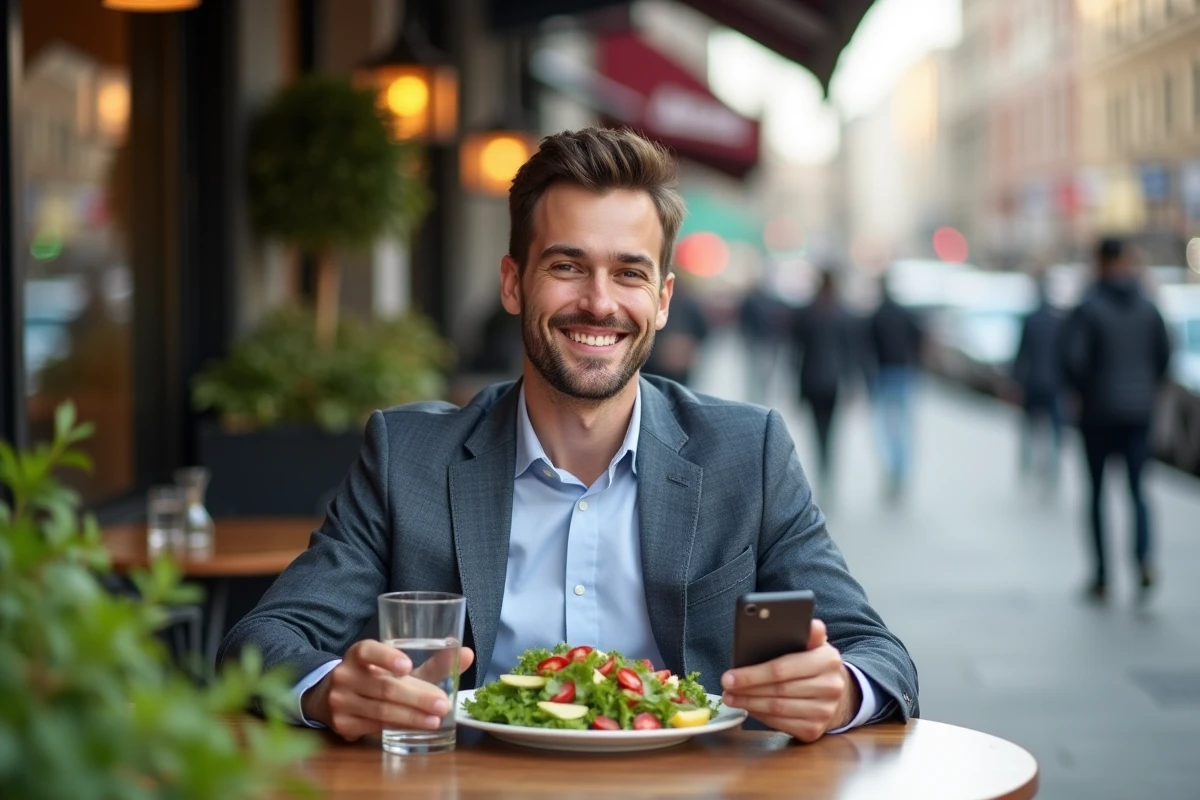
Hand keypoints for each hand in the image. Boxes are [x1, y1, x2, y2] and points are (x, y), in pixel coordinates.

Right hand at [303, 640, 474, 741]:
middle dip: (417, 697)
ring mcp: (340, 701)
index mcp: (359, 653)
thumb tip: (467, 654)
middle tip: (442, 704)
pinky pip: (374, 727)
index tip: (408, 666)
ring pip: (381, 711)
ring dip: (411, 717)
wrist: (332, 696)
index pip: (368, 651)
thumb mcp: (397, 666)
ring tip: (435, 720)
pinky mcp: (342, 724)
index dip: (387, 657)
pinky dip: (398, 727)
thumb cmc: (375, 676)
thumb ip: (432, 662)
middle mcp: (345, 675)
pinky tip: (416, 728)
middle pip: (384, 687)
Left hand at [720, 619, 860, 742]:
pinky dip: (761, 716)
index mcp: (828, 660)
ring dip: (749, 704)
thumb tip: (808, 624)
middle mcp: (830, 687)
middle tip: (726, 687)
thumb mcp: (813, 644)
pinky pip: (781, 724)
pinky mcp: (815, 730)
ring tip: (731, 697)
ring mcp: (824, 711)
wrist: (836, 692)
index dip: (752, 674)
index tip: (729, 676)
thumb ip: (807, 633)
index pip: (782, 668)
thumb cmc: (814, 663)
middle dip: (746, 689)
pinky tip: (748, 708)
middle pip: (777, 690)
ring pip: (777, 709)